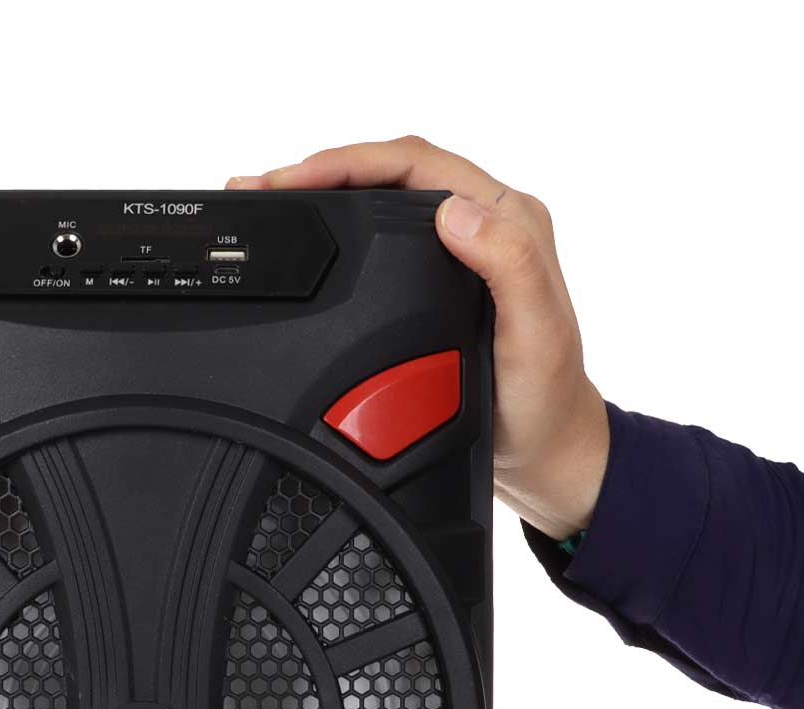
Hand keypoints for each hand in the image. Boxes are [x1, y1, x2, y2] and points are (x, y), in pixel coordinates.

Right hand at [229, 138, 609, 541]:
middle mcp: (482, 225)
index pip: (415, 163)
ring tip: (268, 207)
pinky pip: (376, 242)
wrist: (542, 451)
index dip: (349, 162)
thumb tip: (452, 212)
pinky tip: (303, 246)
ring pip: (378, 203)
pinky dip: (334, 234)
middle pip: (388, 172)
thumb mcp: (535, 334)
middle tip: (259, 189)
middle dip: (319, 171)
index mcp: (508, 219)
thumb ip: (508, 265)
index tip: (292, 180)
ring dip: (321, 199)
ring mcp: (456, 254)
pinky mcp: (434, 284)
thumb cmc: (544, 398)